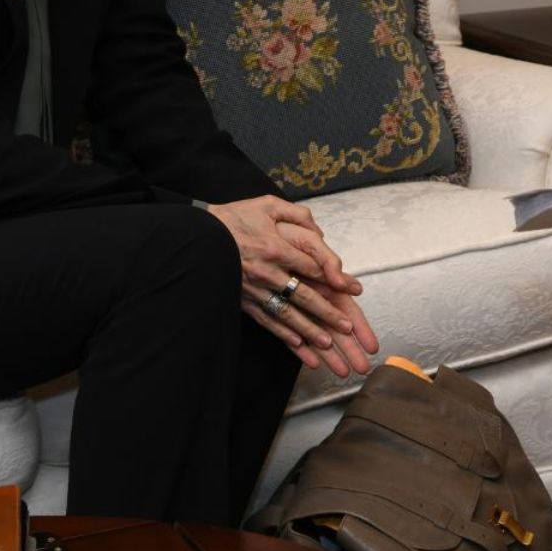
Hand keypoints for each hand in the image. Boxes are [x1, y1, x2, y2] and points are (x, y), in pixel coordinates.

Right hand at [209, 196, 379, 375]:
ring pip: (286, 314)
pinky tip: (297, 345)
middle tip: (347, 327)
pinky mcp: (243, 301)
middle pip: (303, 295)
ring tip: (327, 343)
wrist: (196, 236)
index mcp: (276, 247)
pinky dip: (283, 335)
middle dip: (327, 312)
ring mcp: (254, 289)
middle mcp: (267, 272)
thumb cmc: (235, 218)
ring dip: (308, 330)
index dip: (336, 278)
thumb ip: (297, 215)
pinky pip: (266, 321)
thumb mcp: (268, 205)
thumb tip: (319, 231)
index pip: (313, 266)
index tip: (354, 288)